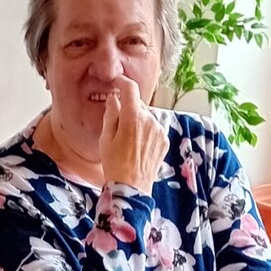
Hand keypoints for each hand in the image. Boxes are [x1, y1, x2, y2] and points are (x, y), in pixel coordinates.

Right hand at [99, 77, 165, 191]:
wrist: (131, 188)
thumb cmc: (114, 164)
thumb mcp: (105, 138)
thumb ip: (111, 114)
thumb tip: (114, 98)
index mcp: (132, 118)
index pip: (130, 88)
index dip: (123, 82)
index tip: (118, 82)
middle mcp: (149, 121)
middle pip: (138, 103)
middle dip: (128, 107)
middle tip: (117, 122)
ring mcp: (159, 130)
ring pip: (146, 116)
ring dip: (137, 120)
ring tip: (127, 139)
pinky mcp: (164, 140)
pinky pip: (154, 127)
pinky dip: (146, 130)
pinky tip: (137, 145)